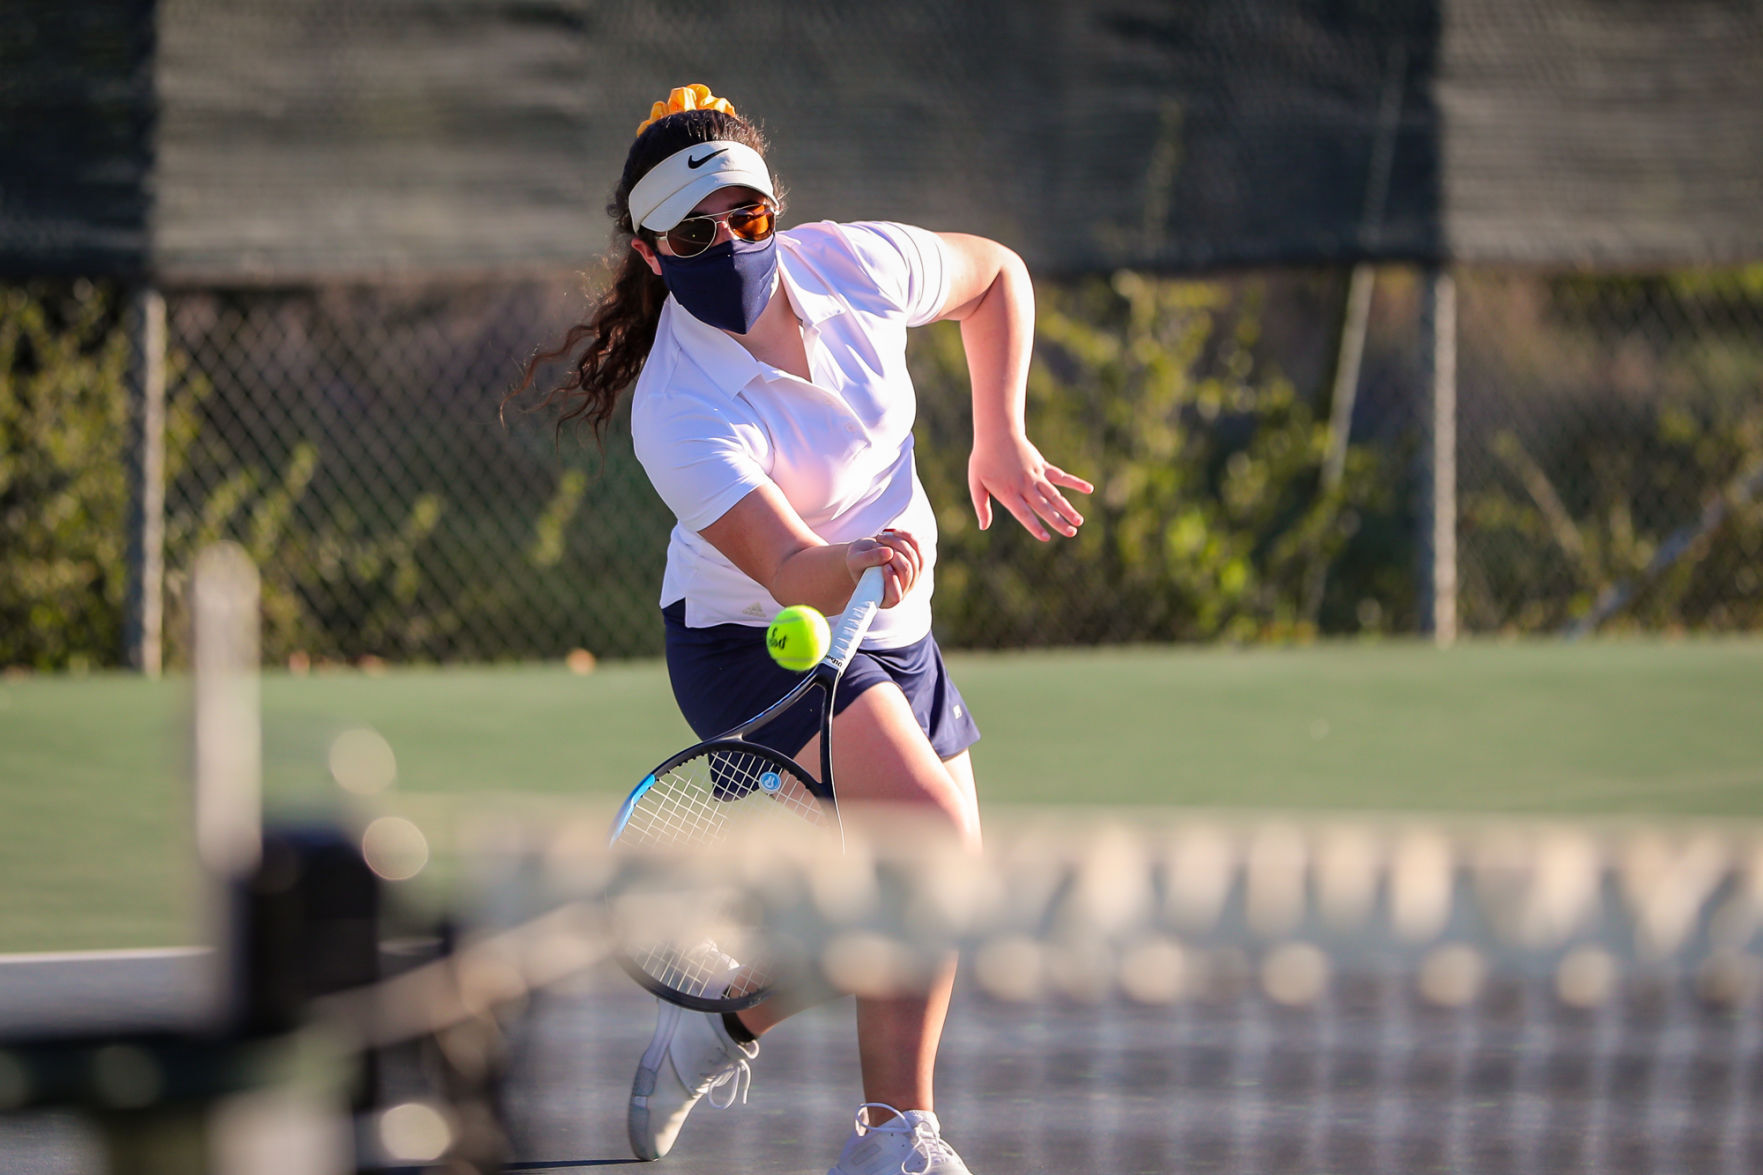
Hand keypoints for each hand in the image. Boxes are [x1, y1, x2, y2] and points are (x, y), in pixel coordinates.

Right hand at [845, 528, 923, 607]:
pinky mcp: (918, 562)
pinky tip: (894, 532)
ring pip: (914, 557)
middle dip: (893, 553)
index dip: (892, 582)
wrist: (864, 556)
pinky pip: (919, 547)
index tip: (884, 567)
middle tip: (877, 542)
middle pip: (907, 571)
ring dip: (898, 542)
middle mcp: (903, 591)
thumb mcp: (855, 561)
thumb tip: (889, 553)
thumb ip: (868, 559)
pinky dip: (907, 537)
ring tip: (881, 537)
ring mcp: (913, 577)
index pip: (895, 596)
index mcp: (885, 599)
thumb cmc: (857, 563)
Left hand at [968, 434, 1092, 540]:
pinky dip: (1075, 482)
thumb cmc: (983, 459)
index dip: (1035, 527)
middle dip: (1059, 522)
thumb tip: (983, 527)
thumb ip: (981, 506)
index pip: (1024, 514)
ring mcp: (1036, 476)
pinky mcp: (1042, 466)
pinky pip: (1061, 476)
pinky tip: (1088, 489)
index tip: (1046, 537)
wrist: (996, 432)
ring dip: (1067, 509)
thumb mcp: (976, 483)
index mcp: (1009, 493)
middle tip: (1072, 533)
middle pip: (1044, 507)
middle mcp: (1025, 486)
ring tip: (1079, 521)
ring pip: (1055, 495)